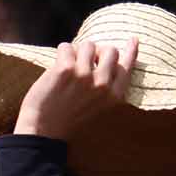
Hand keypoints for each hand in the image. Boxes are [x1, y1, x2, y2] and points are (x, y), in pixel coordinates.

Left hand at [14, 38, 138, 140]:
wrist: (43, 135)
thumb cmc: (66, 124)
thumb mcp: (96, 112)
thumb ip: (104, 91)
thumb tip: (102, 63)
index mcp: (113, 97)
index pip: (127, 67)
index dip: (130, 51)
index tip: (133, 40)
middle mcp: (102, 85)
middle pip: (110, 51)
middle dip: (97, 52)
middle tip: (85, 60)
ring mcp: (84, 76)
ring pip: (88, 46)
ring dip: (77, 52)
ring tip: (68, 65)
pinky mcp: (65, 70)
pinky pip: (66, 47)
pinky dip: (61, 53)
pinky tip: (56, 67)